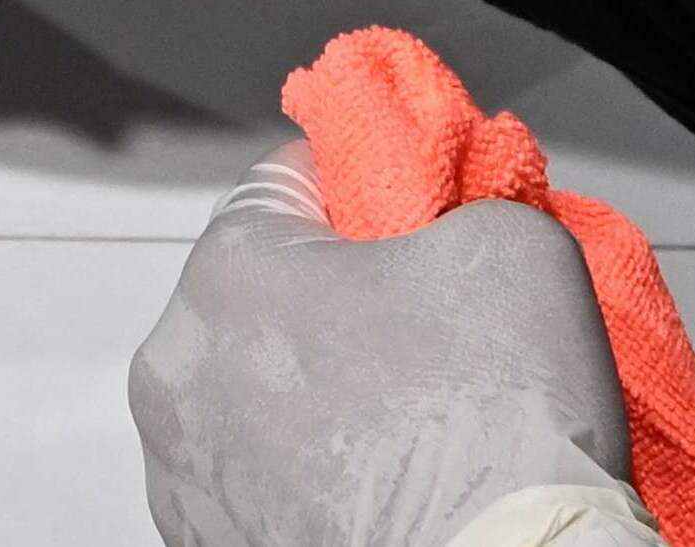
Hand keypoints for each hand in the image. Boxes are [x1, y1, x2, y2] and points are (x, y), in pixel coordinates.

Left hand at [130, 149, 643, 546]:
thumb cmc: (496, 428)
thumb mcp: (516, 244)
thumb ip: (464, 203)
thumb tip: (454, 223)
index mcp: (227, 269)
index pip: (291, 184)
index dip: (364, 192)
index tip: (413, 218)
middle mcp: (178, 369)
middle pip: (262, 294)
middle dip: (336, 301)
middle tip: (424, 334)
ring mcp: (183, 473)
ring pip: (254, 393)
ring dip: (315, 395)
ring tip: (405, 425)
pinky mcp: (208, 546)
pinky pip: (258, 481)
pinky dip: (307, 477)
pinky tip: (377, 486)